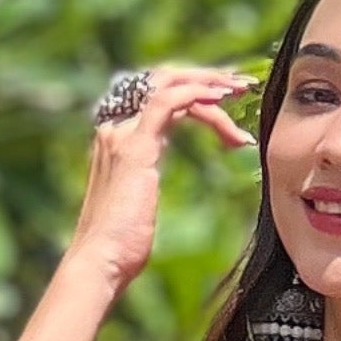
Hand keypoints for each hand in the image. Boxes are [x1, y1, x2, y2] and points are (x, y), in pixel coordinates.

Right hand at [72, 64, 256, 298]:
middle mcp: (116, 129)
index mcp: (116, 138)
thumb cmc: (120, 247)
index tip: (225, 97)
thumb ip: (145, 179)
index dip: (191, 88)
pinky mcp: (135, 148)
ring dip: (208, 83)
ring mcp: (122, 135)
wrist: (100, 264)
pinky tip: (220, 100)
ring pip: (167, 84)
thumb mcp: (136, 201)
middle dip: (205, 77)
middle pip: (162, 80)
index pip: (155, 94)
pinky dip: (196, 93)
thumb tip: (153, 183)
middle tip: (240, 84)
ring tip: (239, 90)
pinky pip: (167, 102)